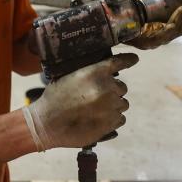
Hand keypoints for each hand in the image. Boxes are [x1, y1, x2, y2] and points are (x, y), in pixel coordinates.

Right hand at [22, 54, 137, 150]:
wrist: (47, 122)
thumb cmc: (55, 98)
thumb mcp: (70, 76)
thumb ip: (90, 74)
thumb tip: (104, 74)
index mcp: (96, 72)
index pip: (119, 62)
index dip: (129, 60)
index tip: (134, 59)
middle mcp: (107, 88)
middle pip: (122, 87)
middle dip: (113, 91)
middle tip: (97, 97)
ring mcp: (111, 106)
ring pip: (122, 104)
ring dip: (113, 105)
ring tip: (96, 110)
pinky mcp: (111, 123)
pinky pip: (120, 118)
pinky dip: (113, 118)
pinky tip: (99, 119)